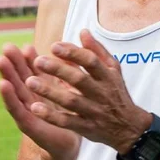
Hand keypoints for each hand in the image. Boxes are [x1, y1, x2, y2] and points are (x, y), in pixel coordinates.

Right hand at [0, 43, 80, 159]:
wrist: (68, 147)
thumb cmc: (68, 116)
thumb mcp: (67, 90)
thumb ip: (65, 72)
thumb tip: (68, 50)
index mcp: (42, 90)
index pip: (34, 71)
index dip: (29, 59)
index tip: (25, 45)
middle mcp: (31, 99)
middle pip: (21, 77)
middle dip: (13, 62)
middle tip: (6, 46)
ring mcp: (27, 112)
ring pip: (15, 90)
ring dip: (7, 75)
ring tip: (0, 60)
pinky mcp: (27, 125)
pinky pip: (16, 108)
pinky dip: (8, 96)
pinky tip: (2, 84)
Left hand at [24, 30, 150, 152]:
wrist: (130, 127)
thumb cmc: (117, 93)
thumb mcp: (114, 70)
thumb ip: (98, 50)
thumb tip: (83, 31)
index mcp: (107, 76)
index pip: (91, 61)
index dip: (73, 53)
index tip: (54, 46)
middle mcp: (101, 93)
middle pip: (79, 80)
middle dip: (58, 70)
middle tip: (38, 61)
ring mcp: (94, 111)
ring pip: (71, 100)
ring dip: (50, 91)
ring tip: (30, 81)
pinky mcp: (87, 128)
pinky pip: (67, 122)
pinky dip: (51, 116)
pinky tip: (34, 108)